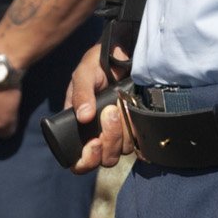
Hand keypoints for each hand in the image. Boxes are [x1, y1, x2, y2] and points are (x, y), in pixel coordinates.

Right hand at [63, 43, 128, 172]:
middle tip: (110, 112)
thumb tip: (83, 117)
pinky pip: (139, 141)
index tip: (94, 143)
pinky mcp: (135, 129)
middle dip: (109, 139)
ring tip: (120, 106)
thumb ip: (81, 93)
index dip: (87, 160)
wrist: (123, 55)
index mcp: (79, 129)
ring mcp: (118, 134)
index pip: (80, 162)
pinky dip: (136, 129)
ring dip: (123, 131)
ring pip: (122, 150)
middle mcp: (99, 136)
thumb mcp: (84, 74)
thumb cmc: (97, 65)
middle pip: (105, 158)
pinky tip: (133, 112)